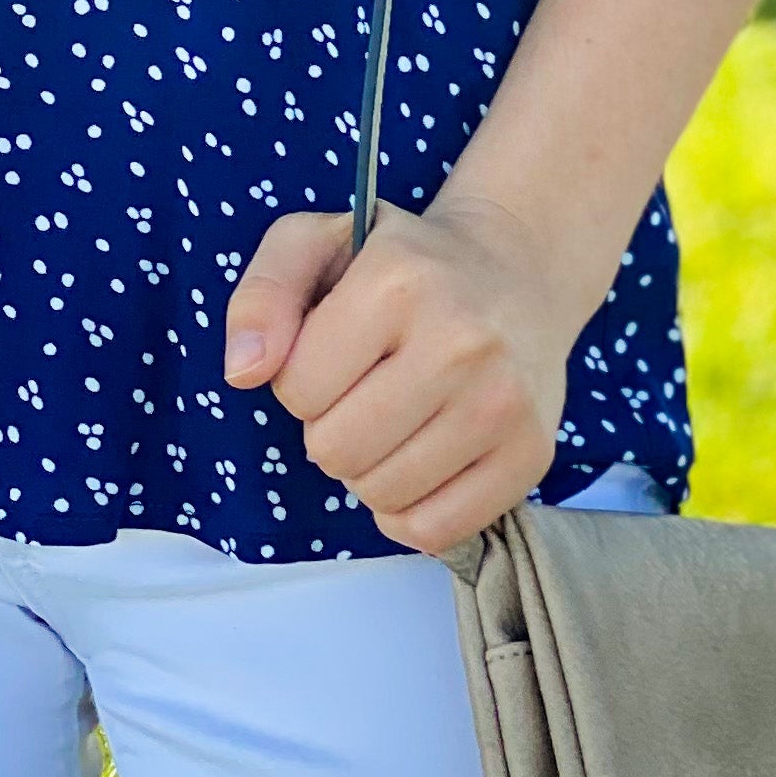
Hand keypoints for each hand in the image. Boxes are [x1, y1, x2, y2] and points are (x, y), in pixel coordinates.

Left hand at [223, 191, 578, 553]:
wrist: (516, 271)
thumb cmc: (402, 264)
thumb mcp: (317, 245)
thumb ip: (261, 295)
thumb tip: (243, 371)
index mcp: (398, 281)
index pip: (297, 388)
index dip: (300, 379)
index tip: (335, 353)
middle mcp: (461, 341)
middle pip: (337, 451)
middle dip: (331, 428)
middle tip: (364, 391)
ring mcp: (504, 402)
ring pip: (382, 496)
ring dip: (370, 470)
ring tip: (396, 420)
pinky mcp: (532, 455)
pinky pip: (433, 531)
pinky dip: (410, 511)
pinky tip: (420, 461)